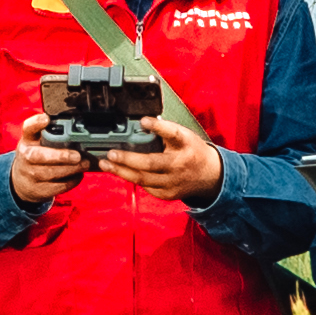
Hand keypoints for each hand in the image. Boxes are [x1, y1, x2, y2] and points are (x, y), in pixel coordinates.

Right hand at [6, 113, 87, 207]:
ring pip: (52, 173)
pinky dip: (72, 180)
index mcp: (27, 140)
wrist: (21, 182)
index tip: (47, 119)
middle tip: (78, 155)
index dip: (36, 123)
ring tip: (85, 164)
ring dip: (71, 169)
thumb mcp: (36, 142)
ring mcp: (30, 175)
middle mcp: (26, 157)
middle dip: (61, 156)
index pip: (28, 128)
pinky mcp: (39, 190)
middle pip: (39, 156)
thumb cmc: (34, 157)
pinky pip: (58, 186)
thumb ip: (50, 132)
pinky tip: (78, 174)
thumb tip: (74, 124)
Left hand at [91, 98, 225, 202]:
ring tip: (106, 164)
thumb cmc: (191, 151)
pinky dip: (131, 178)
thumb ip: (164, 132)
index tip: (143, 120)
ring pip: (143, 178)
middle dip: (128, 159)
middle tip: (111, 153)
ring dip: (121, 171)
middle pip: (151, 163)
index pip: (173, 133)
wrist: (209, 176)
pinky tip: (119, 172)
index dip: (158, 126)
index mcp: (186, 143)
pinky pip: (145, 186)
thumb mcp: (184, 136)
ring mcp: (174, 182)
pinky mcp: (167, 194)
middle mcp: (180, 164)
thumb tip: (138, 125)